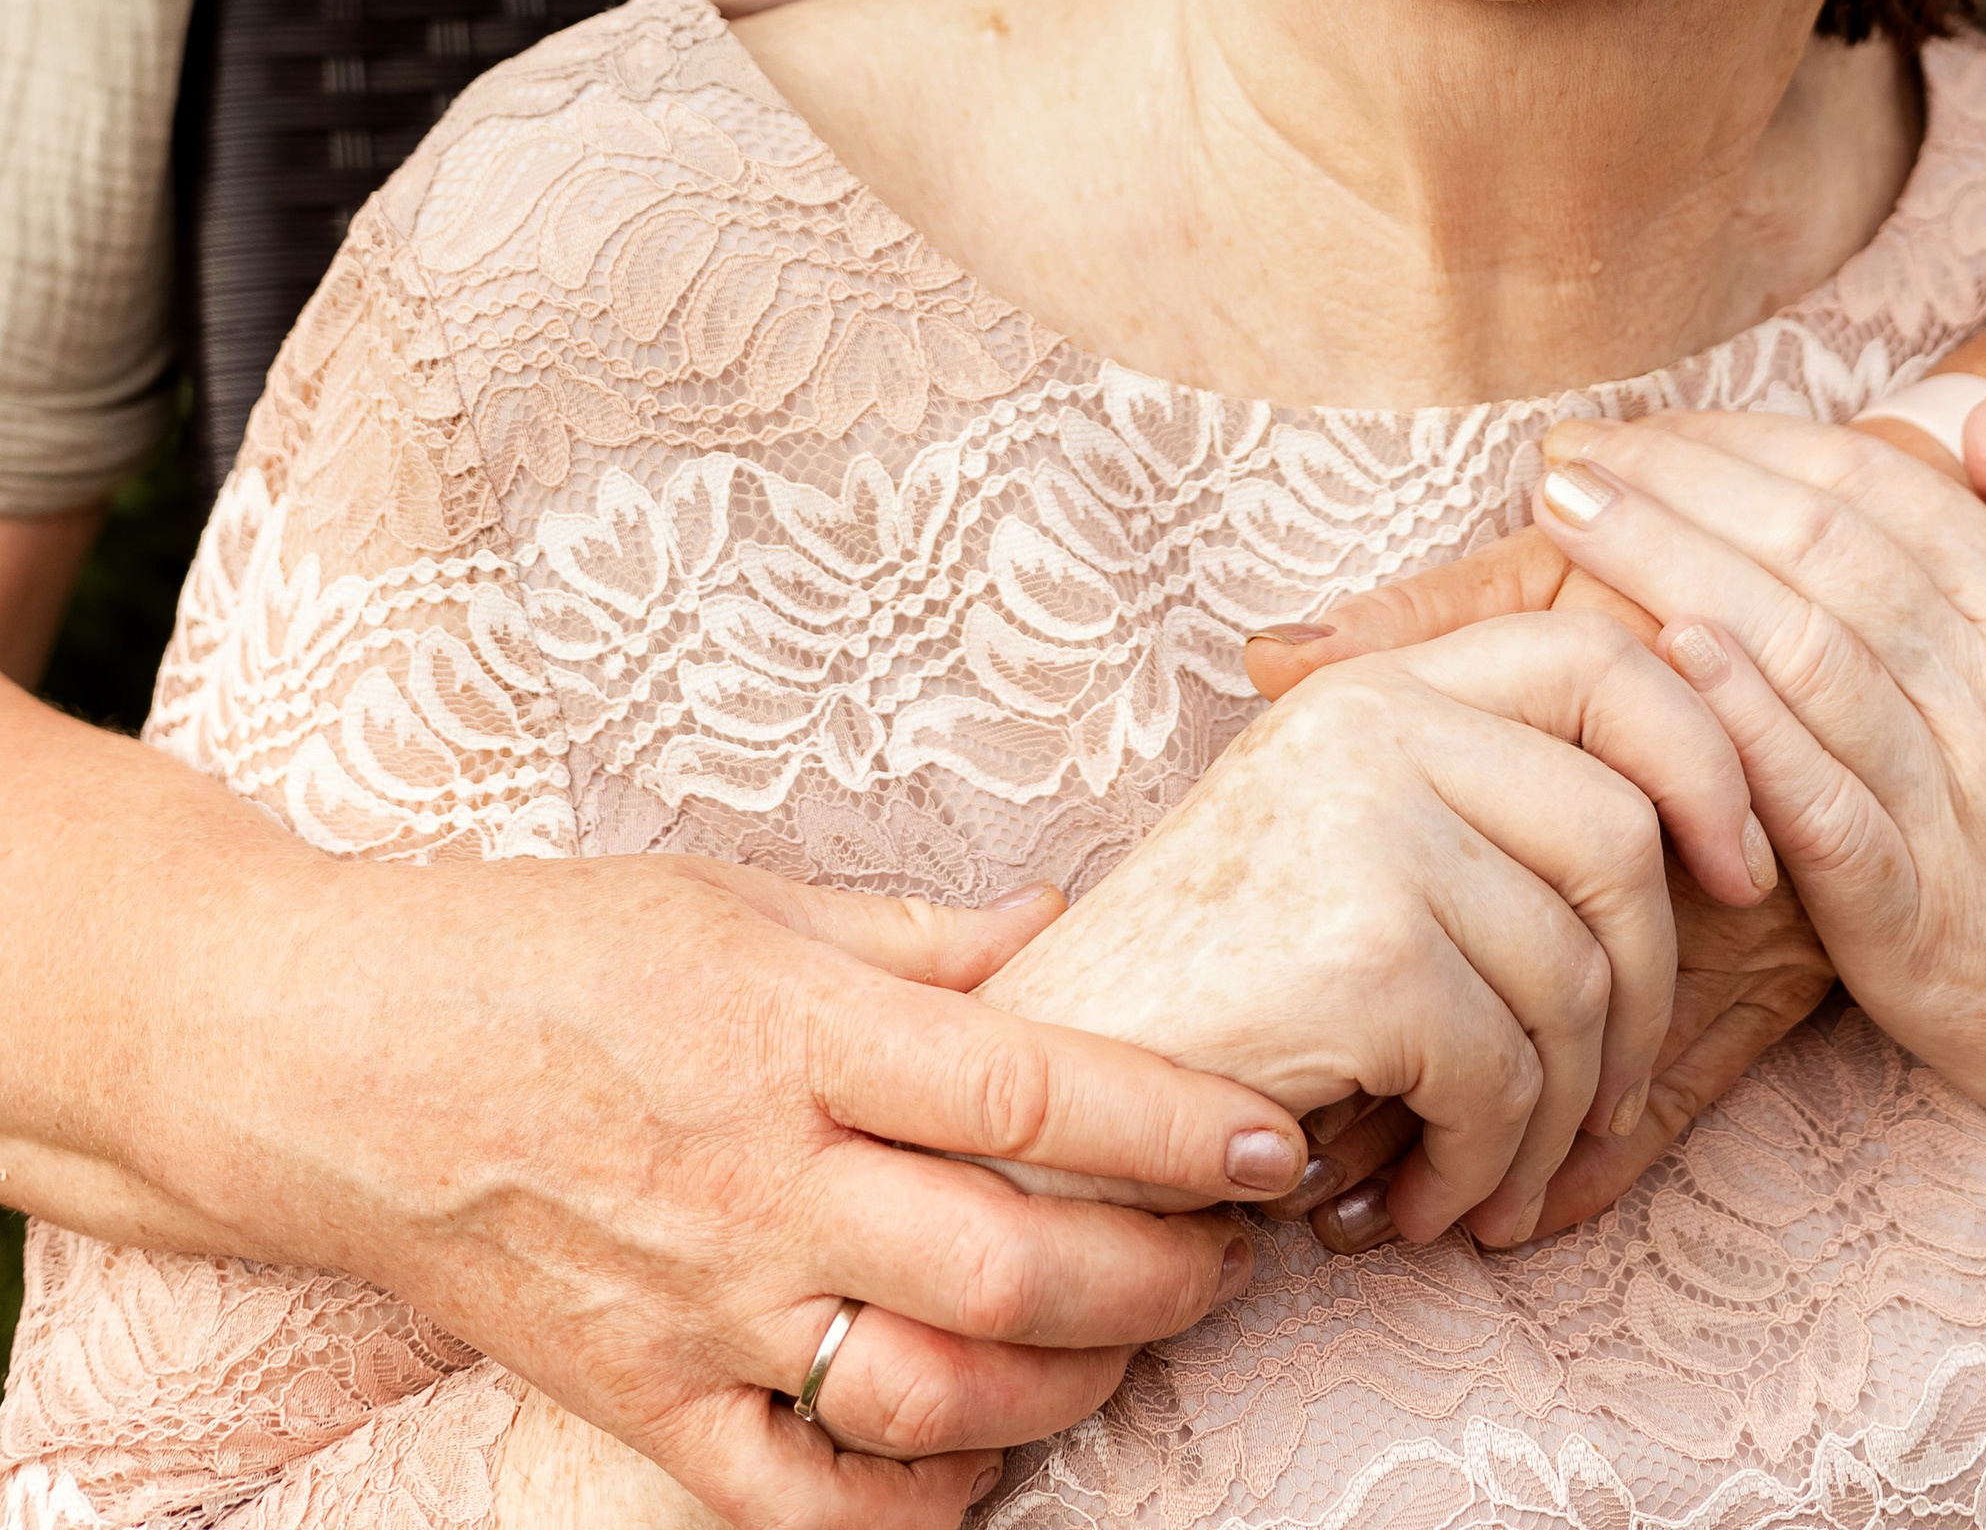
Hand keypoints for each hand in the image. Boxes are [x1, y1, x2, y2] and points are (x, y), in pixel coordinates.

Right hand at [100, 837, 1305, 1529]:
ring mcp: (703, 1308)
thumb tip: (1063, 926)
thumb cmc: (544, 949)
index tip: (1273, 1133)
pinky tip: (987, 1454)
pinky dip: (919, 1501)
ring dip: (1074, 1379)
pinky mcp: (645, 1402)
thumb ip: (912, 931)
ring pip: (937, 1392)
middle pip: (1014, 1259)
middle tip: (1239, 1241)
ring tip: (1139, 1330)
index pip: (1030, 1084)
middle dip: (1162, 1266)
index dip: (1173, 1119)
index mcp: (794, 1027)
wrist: (336, 1061)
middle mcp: (762, 1180)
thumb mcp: (736, 892)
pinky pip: (807, 1501)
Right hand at [1244, 508, 1836, 1245]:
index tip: (1739, 872)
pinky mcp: (1366, 949)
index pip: (1600, 660)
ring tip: (1491, 1177)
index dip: (1702, 758)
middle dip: (1646, 994)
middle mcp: (1373, 722)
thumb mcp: (1347, 851)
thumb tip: (1693, 824)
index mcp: (1380, 684)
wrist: (1041, 1093)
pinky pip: (1509, 1074)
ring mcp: (1367, 825)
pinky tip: (1424, 1200)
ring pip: (1578, 975)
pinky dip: (1486, 1164)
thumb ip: (1482, 804)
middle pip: (1621, 832)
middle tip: (1602, 1102)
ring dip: (1557, 1115)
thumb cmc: (1213, 992)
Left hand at [1527, 404, 1985, 1430]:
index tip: (1648, 424)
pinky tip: (1663, 662)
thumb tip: (1980, 415)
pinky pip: (1818, 808)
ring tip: (1566, 522)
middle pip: (1818, 553)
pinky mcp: (1916, 924)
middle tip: (1564, 449)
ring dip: (1673, 572)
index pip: (1876, 490)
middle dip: (1679, 485)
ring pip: (1801, 655)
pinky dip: (1744, 729)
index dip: (1750, 443)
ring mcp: (1958, 814)